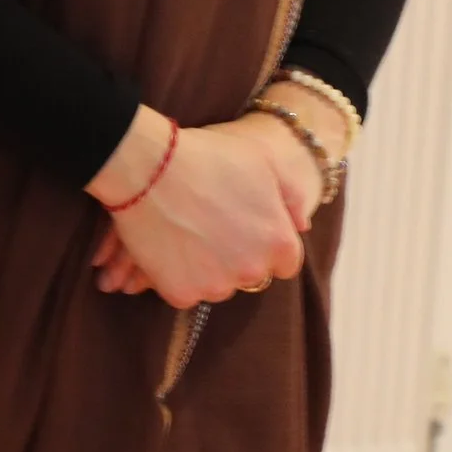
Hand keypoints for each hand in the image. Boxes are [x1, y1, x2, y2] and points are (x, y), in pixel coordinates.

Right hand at [85, 107, 312, 307]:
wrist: (150, 169)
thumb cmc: (209, 157)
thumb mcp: (263, 163)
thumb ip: (291, 197)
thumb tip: (301, 225)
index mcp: (279, 242)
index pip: (285, 263)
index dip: (266, 245)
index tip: (245, 228)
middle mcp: (253, 271)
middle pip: (251, 275)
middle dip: (237, 256)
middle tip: (211, 225)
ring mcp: (216, 286)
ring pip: (217, 285)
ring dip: (207, 268)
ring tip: (186, 232)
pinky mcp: (182, 295)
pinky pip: (185, 291)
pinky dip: (176, 276)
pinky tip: (167, 246)